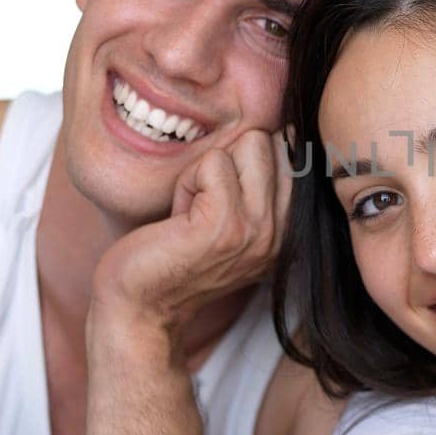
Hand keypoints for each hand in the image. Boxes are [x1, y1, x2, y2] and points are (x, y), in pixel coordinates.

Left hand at [90, 129, 293, 341]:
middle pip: (274, 139)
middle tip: (204, 203)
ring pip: (250, 144)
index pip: (294, 149)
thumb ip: (260, 182)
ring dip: (209, 170)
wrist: (141, 307)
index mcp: (290, 227)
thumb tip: (281, 127)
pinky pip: (213, 163)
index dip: (247, 159)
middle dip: (230, 159)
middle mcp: (284, 230)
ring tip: (192, 211)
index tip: (223, 199)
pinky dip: (188, 182)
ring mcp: (258, 230)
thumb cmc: (175, 253)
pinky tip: (179, 218)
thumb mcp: (233, 217)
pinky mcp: (225, 226)